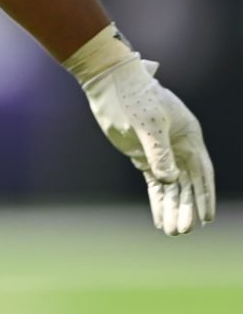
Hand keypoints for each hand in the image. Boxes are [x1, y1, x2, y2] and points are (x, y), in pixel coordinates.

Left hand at [83, 56, 214, 235]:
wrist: (108, 81)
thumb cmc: (133, 97)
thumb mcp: (148, 123)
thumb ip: (159, 152)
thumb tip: (170, 179)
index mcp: (187, 134)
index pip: (201, 171)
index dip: (205, 195)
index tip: (206, 218)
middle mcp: (178, 145)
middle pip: (186, 182)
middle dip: (185, 207)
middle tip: (182, 231)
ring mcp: (161, 151)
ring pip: (171, 186)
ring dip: (171, 207)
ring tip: (171, 232)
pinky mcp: (143, 156)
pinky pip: (155, 182)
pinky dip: (158, 199)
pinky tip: (159, 218)